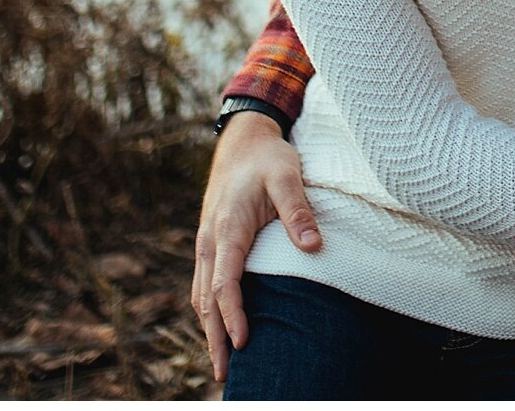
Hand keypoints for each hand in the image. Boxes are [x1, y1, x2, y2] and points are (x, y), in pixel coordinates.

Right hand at [191, 113, 319, 381]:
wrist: (243, 141)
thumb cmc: (268, 159)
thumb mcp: (288, 176)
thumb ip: (298, 210)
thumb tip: (314, 247)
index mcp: (228, 228)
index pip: (224, 281)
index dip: (232, 314)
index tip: (244, 341)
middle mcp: (210, 240)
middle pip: (206, 298)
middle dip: (215, 337)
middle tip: (225, 374)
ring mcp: (206, 242)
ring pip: (201, 294)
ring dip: (209, 329)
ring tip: (221, 362)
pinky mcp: (210, 243)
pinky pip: (204, 284)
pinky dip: (208, 310)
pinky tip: (219, 327)